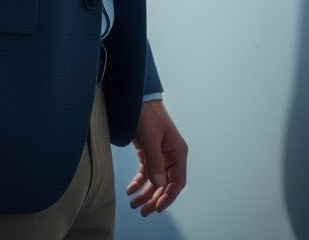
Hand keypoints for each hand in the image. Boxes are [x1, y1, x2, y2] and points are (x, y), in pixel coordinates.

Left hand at [126, 100, 186, 215]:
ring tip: (134, 204)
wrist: (136, 98)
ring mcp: (160, 154)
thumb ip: (155, 162)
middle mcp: (171, 155)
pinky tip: (130, 190)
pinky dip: (139, 182)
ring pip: (155, 180)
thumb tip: (160, 185)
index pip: (177, 181)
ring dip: (146, 193)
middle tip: (143, 211)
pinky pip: (146, 172)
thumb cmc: (147, 114)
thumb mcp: (150, 138)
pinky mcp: (149, 152)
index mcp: (177, 151)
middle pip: (166, 184)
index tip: (157, 207)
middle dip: (155, 198)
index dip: (168, 196)